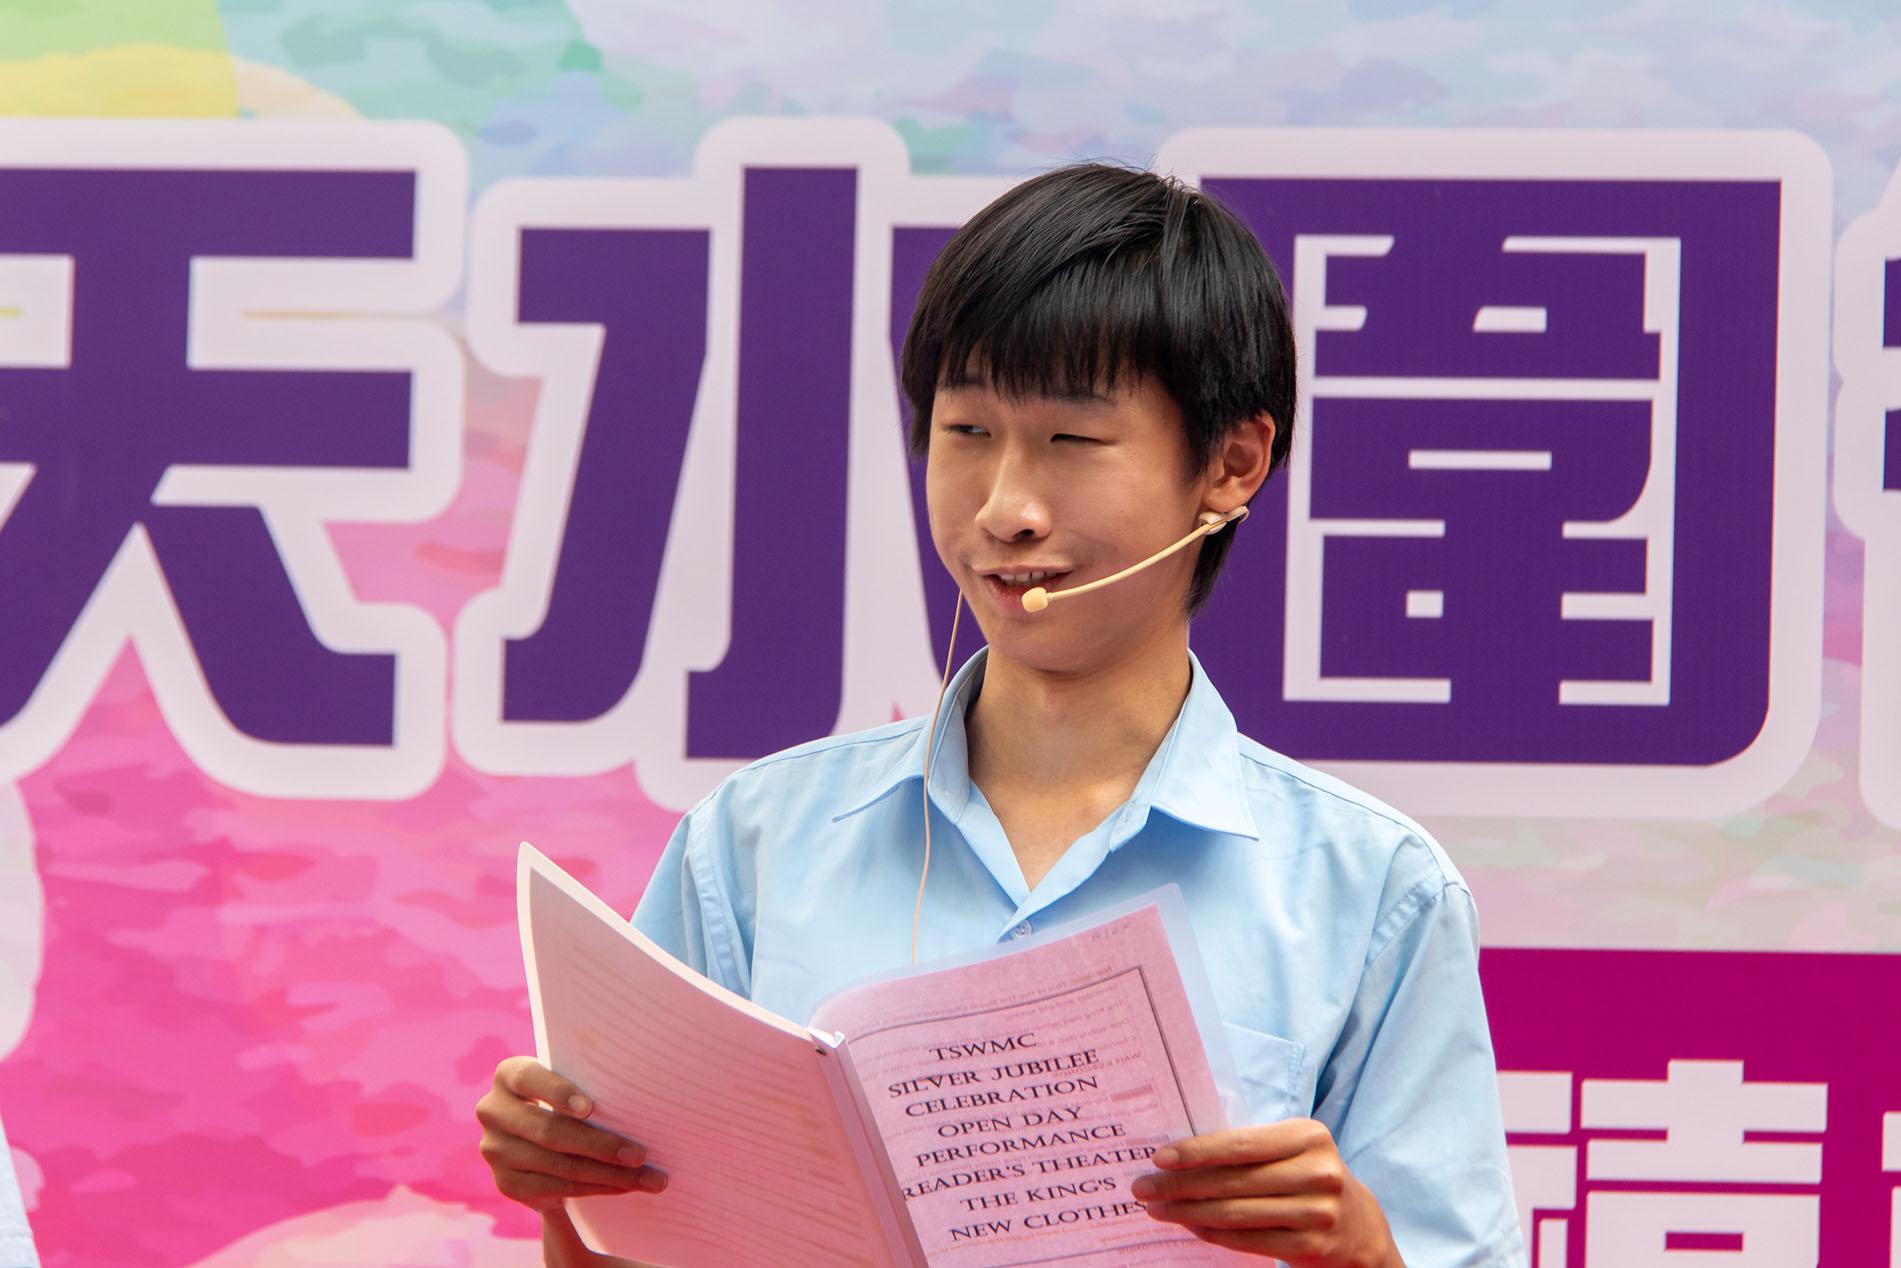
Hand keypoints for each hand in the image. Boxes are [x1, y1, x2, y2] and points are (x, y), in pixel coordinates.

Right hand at [476, 1055, 667, 1211]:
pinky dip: (596, 1188)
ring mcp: (495, 1150)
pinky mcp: (506, 1183)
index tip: (590, 1108)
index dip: (558, 1092)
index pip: (528, 1078)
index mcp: (509, 1075)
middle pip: (550, 1131)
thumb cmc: (570, 1099)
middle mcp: (493, 1111)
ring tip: (647, 1177)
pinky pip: (557, 1188)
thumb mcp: (571, 1083)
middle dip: (601, 1145)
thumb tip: (638, 1089)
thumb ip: (587, 1083)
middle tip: (640, 1154)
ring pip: (560, 1165)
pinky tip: (623, 1186)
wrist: (543, 1140)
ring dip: (608, 1174)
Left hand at [1130, 1119, 1401, 1266]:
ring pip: (1236, 1214)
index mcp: (1308, 1136)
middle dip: (1180, 1185)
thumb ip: (1249, 1147)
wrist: (1359, 1226)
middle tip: (1143, 1188)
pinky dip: (1212, 1233)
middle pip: (1233, 1181)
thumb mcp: (1292, 1149)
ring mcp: (1317, 1213)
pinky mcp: (1311, 1246)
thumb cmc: (1307, 1176)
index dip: (1197, 1151)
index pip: (1241, 1144)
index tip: (1159, 1158)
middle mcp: (1317, 1173)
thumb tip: (1180, 1155)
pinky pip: (1247, 1240)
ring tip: (1157, 1209)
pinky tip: (1189, 1226)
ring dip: (1188, 1212)